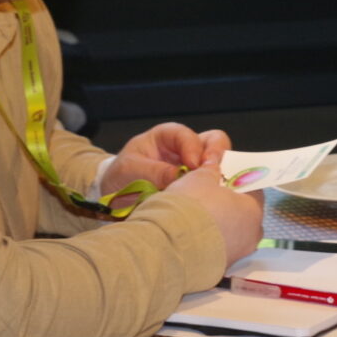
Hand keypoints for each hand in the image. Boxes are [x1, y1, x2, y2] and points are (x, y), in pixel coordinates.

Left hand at [105, 124, 223, 194]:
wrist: (115, 197)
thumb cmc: (121, 176)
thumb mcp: (130, 170)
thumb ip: (154, 172)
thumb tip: (179, 176)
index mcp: (167, 137)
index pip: (187, 135)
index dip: (193, 148)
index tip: (193, 165)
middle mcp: (186, 150)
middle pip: (214, 142)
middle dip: (217, 156)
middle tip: (215, 173)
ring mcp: (195, 168)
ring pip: (220, 164)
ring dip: (221, 175)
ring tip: (218, 188)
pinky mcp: (199, 187)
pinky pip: (214, 185)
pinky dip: (217, 191)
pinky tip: (215, 200)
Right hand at [157, 145, 262, 259]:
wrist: (171, 247)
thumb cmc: (192, 206)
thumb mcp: (199, 178)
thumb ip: (211, 171)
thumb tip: (215, 165)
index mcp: (253, 210)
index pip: (254, 190)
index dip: (238, 182)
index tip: (224, 180)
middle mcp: (251, 235)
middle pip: (245, 215)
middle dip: (230, 207)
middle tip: (210, 199)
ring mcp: (237, 255)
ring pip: (233, 235)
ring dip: (220, 227)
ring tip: (198, 220)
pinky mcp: (220, 269)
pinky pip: (218, 251)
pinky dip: (209, 244)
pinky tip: (192, 238)